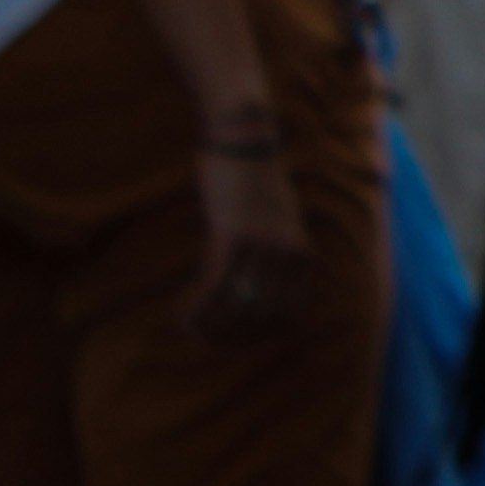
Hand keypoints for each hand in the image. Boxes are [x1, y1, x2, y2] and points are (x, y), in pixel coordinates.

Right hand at [187, 134, 309, 339]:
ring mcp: (262, 248)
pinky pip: (212, 289)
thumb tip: (258, 296)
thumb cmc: (257, 184)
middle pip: (262, 319)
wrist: (246, 140)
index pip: (291, 316)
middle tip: (205, 341)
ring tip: (189, 328)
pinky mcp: (232, 238)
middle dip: (230, 339)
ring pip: (234, 309)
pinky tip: (180, 316)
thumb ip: (276, 256)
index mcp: (303, 256)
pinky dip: (195, 309)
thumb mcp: (279, 224)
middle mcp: (288, 256)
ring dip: (207, 327)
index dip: (261, 339)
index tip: (234, 345)